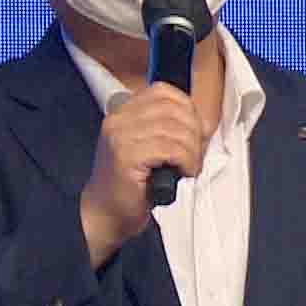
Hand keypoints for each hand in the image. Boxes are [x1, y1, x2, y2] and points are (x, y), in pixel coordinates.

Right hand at [80, 83, 204, 266]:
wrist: (105, 214)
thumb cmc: (130, 186)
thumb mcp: (147, 148)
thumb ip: (166, 129)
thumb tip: (201, 123)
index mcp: (122, 113)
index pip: (163, 91)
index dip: (187, 108)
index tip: (194, 130)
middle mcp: (119, 120)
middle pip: (173, 109)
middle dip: (194, 131)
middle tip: (195, 153)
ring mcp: (121, 137)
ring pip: (176, 130)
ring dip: (192, 150)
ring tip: (190, 166)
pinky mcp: (127, 156)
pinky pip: (171, 149)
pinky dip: (186, 161)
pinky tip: (183, 172)